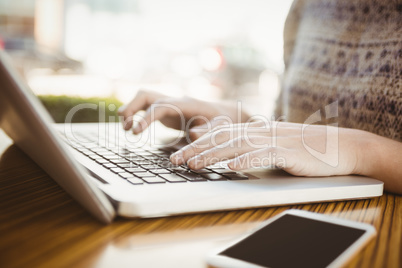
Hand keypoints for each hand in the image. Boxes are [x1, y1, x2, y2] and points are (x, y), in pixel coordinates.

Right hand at [118, 90, 249, 139]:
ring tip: (125, 128)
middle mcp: (175, 100)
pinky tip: (131, 127)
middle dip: (133, 108)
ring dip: (131, 109)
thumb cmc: (223, 121)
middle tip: (126, 127)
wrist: (225, 114)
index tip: (136, 131)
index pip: (161, 106)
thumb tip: (193, 133)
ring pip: (144, 98)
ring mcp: (170, 104)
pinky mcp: (167, 110)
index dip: (147, 117)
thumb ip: (208, 130)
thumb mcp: (221, 127)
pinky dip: (136, 114)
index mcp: (186, 104)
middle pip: (147, 95)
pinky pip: (147, 107)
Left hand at [170, 121, 368, 176]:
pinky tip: (232, 167)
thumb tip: (227, 149)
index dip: (199, 141)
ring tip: (194, 164)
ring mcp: (275, 140)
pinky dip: (246, 160)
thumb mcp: (274, 142)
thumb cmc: (304, 147)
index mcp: (257, 129)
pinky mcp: (289, 152)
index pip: (222, 133)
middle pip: (223, 139)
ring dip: (213, 155)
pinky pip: (264, 156)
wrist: (340, 146)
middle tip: (175, 159)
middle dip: (196, 149)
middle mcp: (262, 131)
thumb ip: (250, 142)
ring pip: (237, 146)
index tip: (179, 148)